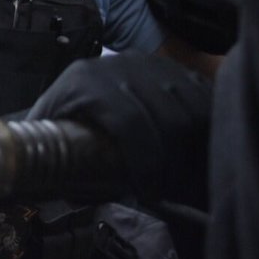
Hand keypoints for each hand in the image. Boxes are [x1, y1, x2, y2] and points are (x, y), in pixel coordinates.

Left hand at [25, 53, 212, 208]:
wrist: (80, 88)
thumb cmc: (64, 123)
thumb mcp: (51, 137)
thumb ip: (54, 161)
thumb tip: (52, 197)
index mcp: (83, 80)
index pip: (128, 121)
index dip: (144, 161)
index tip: (149, 190)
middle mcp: (117, 64)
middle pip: (166, 116)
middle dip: (173, 160)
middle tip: (171, 188)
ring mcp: (147, 61)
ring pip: (189, 106)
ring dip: (193, 145)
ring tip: (184, 174)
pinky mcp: (170, 66)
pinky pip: (201, 93)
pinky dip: (207, 124)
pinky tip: (199, 149)